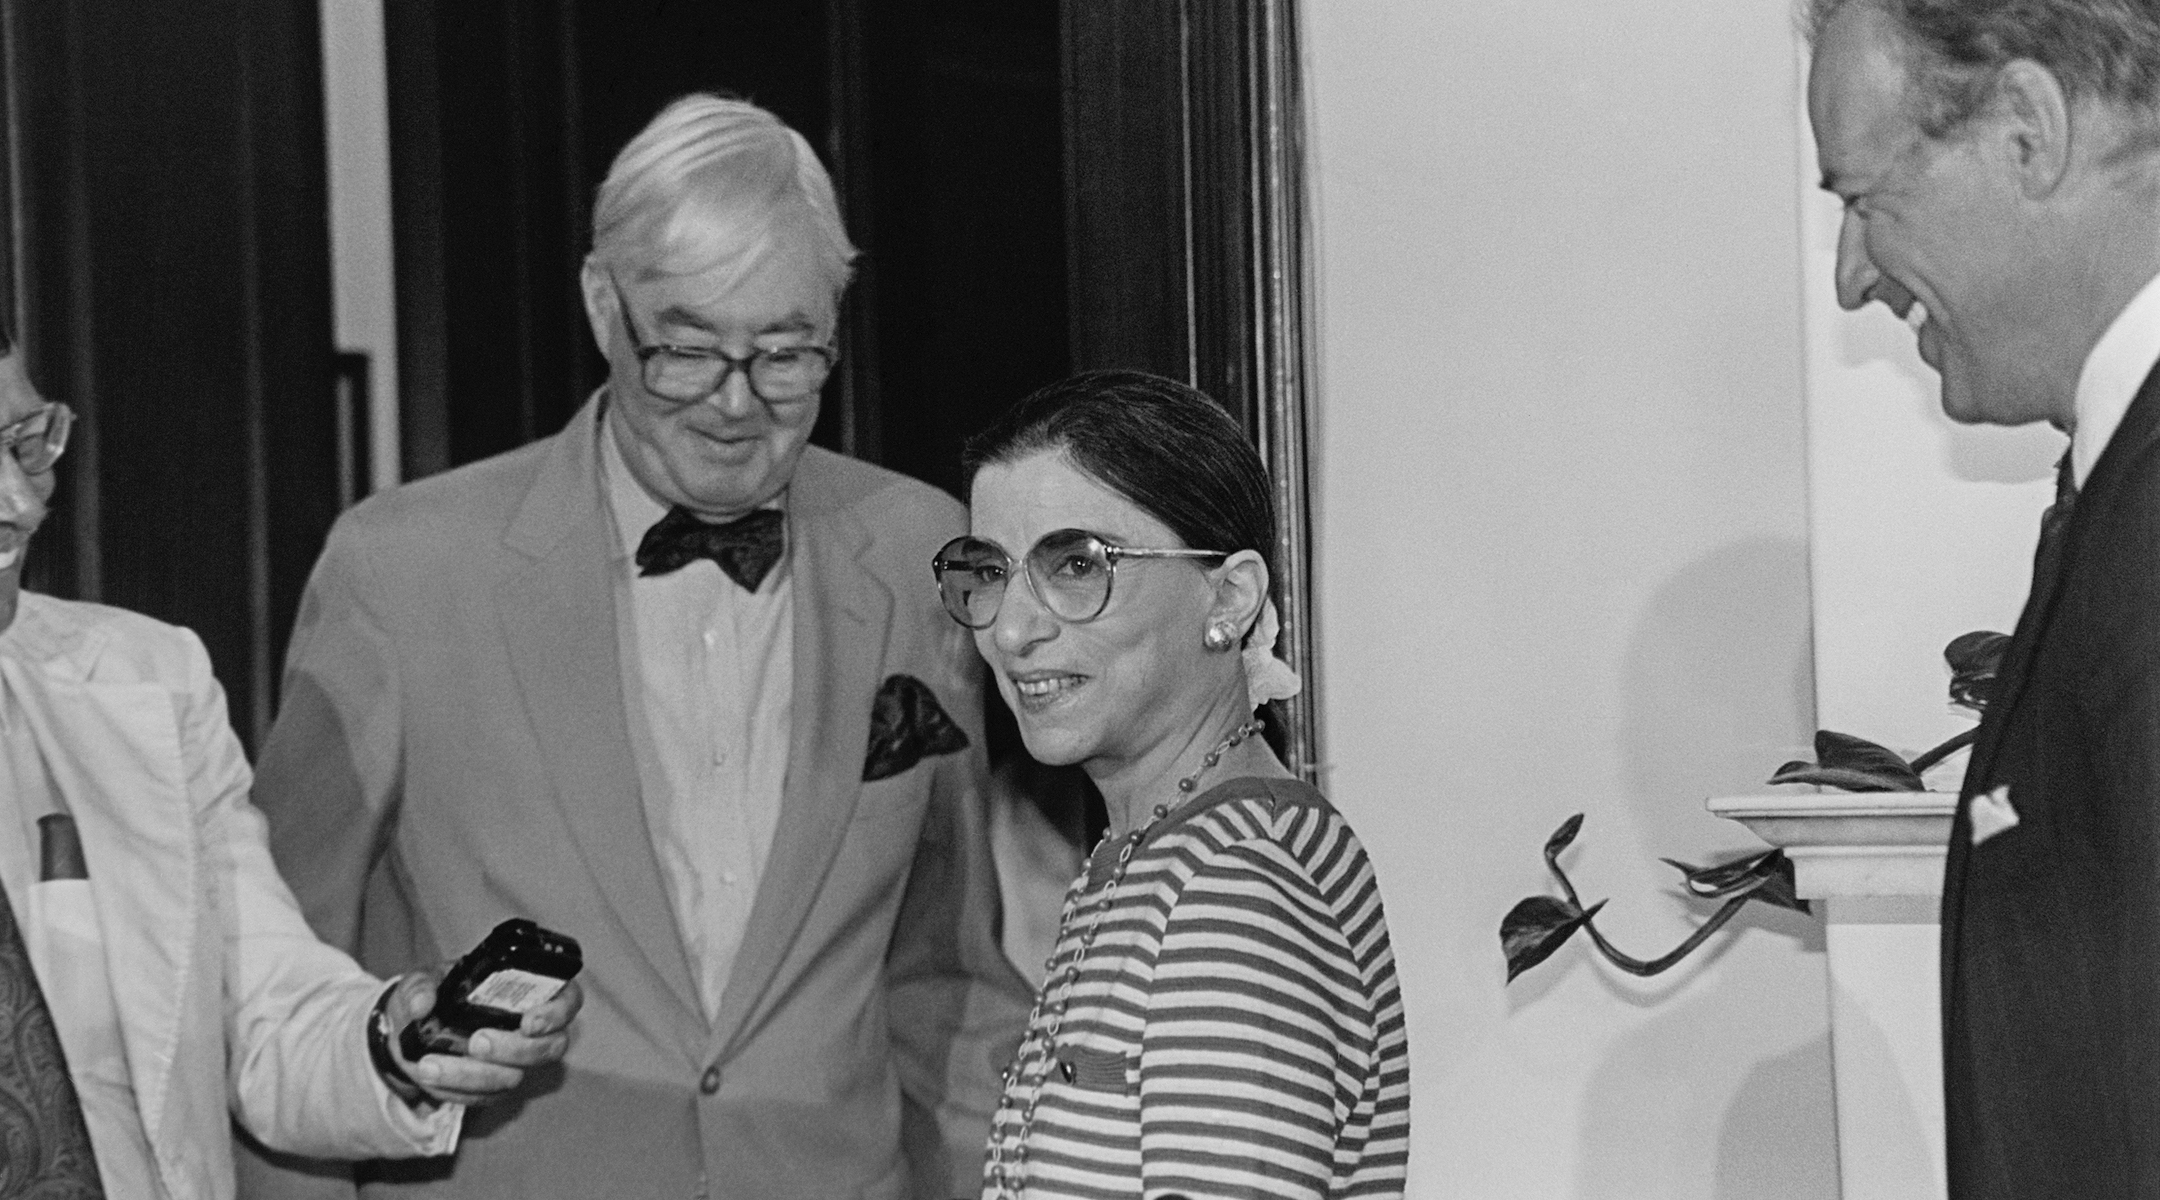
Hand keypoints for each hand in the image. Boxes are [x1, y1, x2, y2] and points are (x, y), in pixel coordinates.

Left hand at [378, 968, 581, 1106]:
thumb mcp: (422, 979)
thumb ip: (420, 987)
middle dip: (514, 1049)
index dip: (556, 1013)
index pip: (567, 1000)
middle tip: (476, 1041)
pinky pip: (485, 1096)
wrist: (413, 1029)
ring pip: (515, 1077)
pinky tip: (431, 1076)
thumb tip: (423, 1003)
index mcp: (531, 990)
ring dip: (474, 1075)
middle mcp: (533, 1029)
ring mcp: (516, 1061)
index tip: (529, 1021)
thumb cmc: (434, 994)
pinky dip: (456, 1089)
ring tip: (431, 1065)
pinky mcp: (495, 1086)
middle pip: (550, 1047)